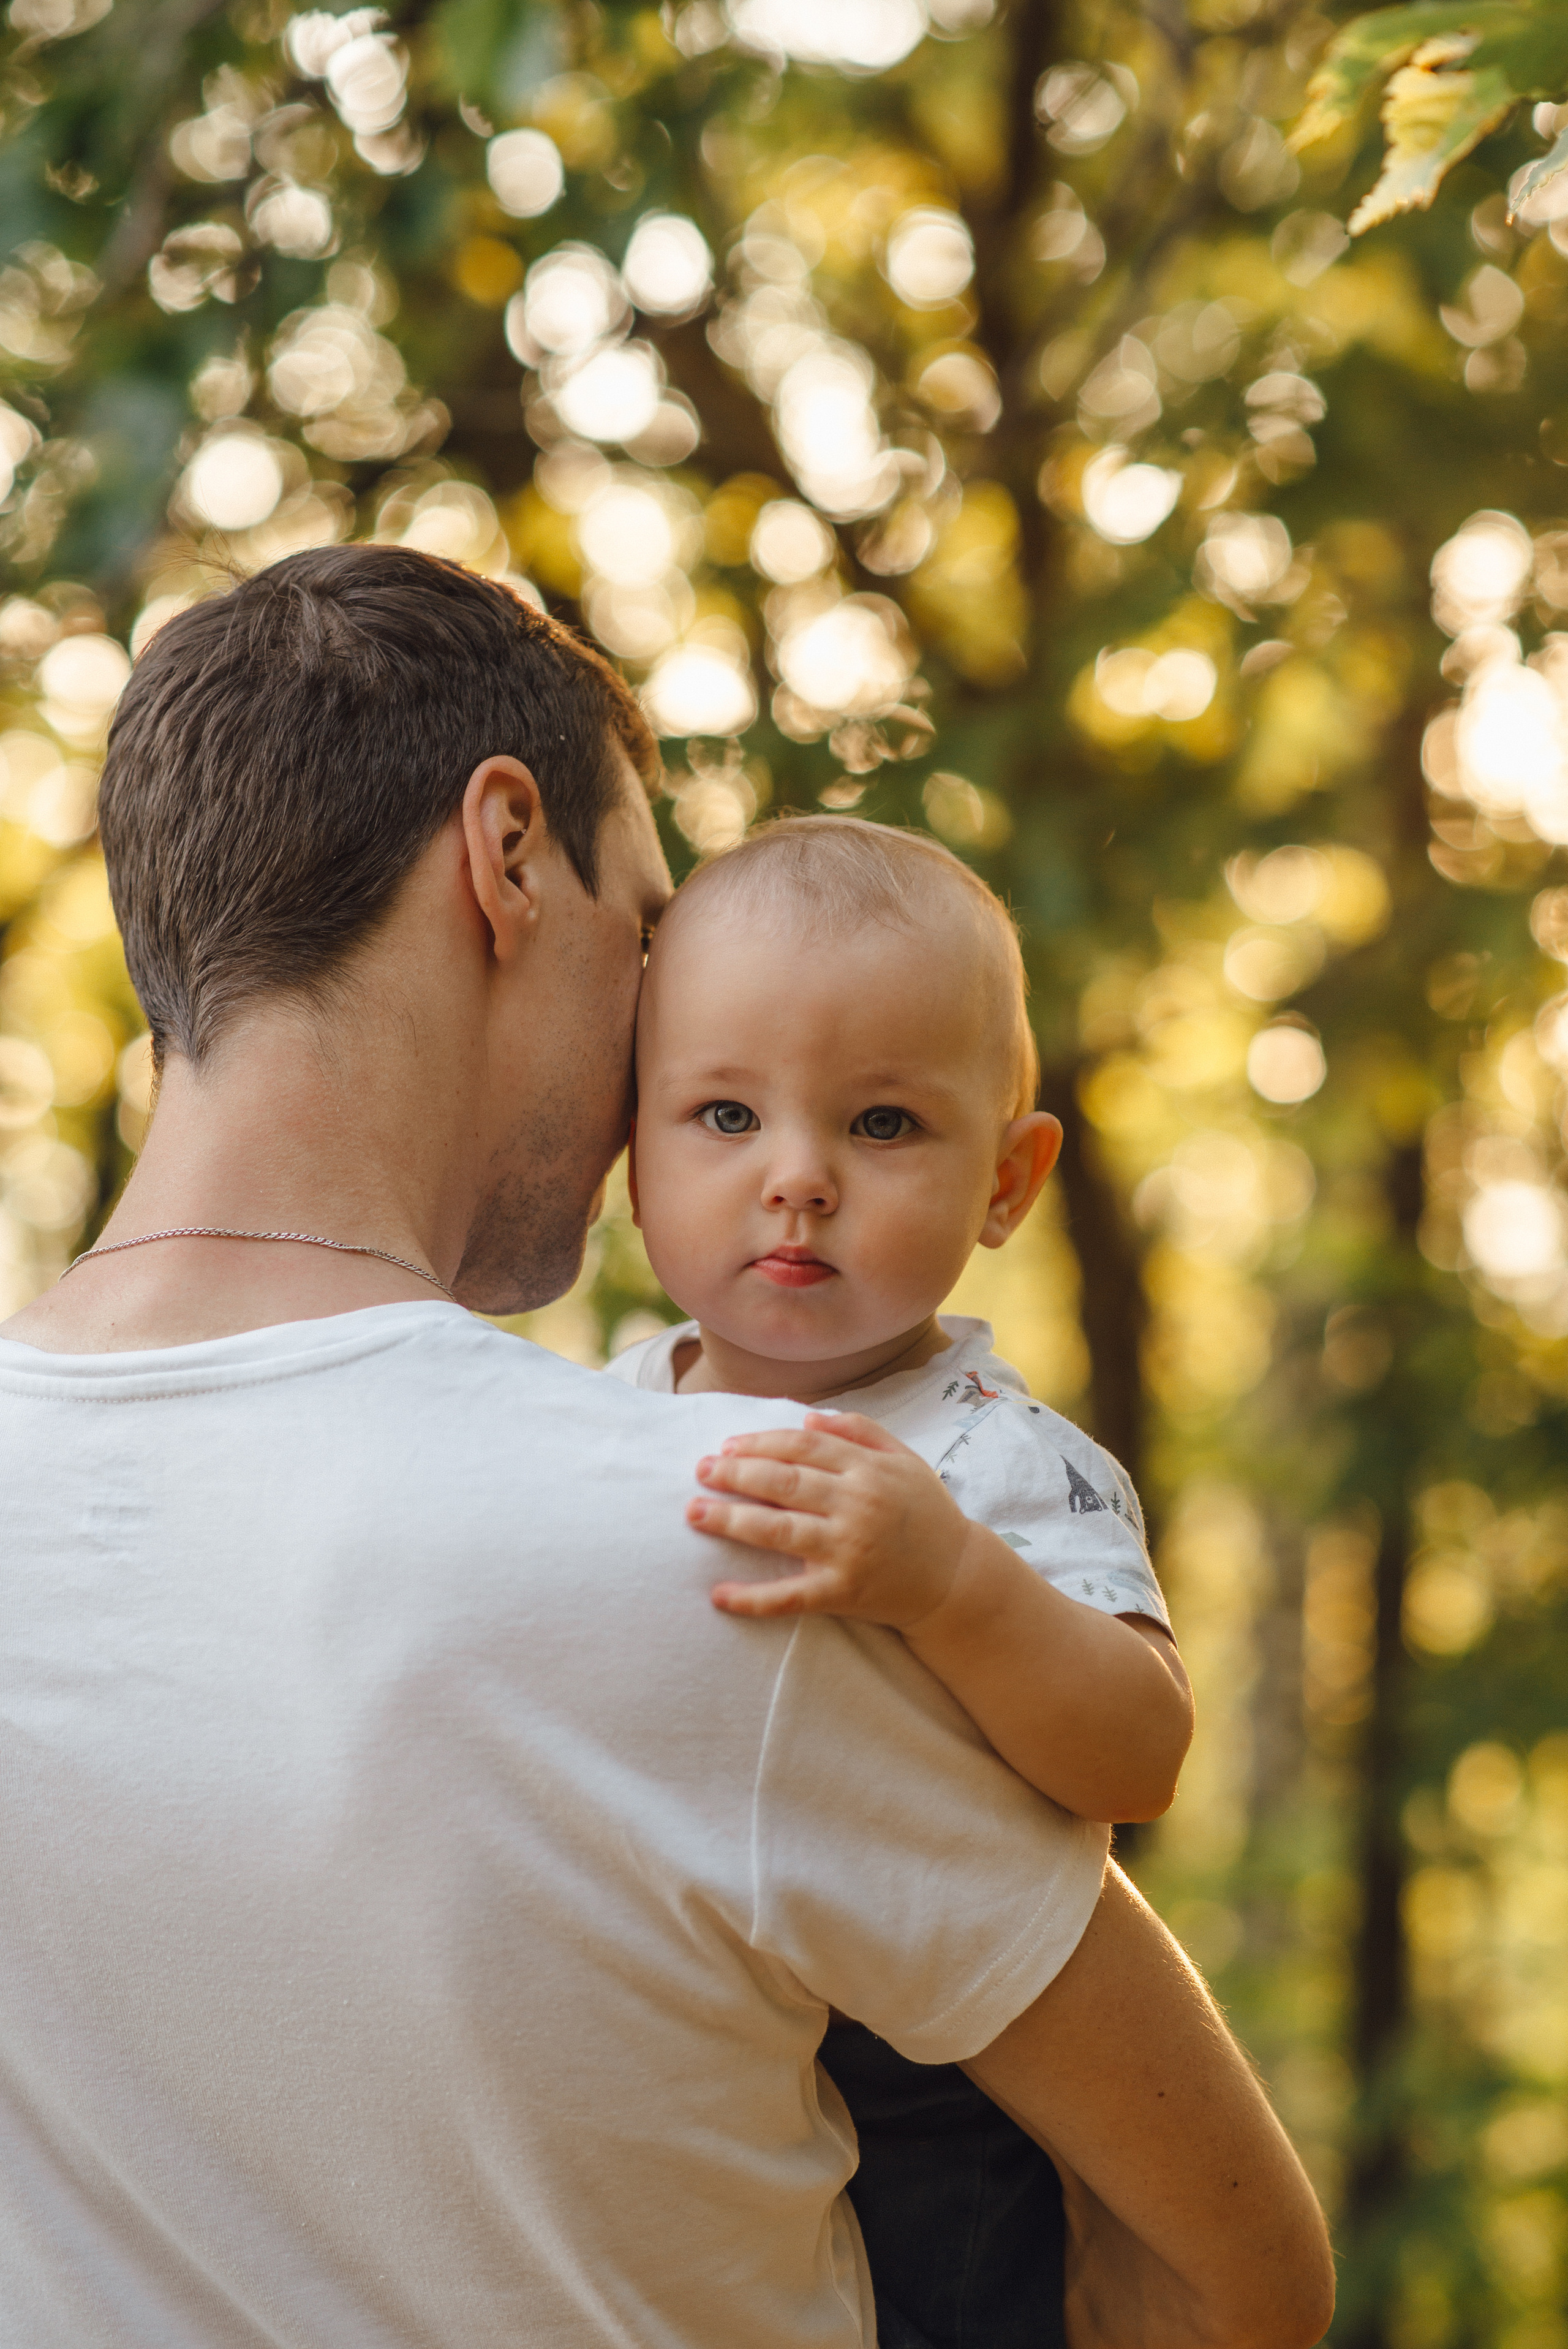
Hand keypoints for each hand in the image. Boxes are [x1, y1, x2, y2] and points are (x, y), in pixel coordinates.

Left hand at [688, 1411, 975, 1625]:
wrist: (958, 1579)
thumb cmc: (925, 1514)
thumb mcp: (904, 1460)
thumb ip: (860, 1431)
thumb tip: (807, 1418)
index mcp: (869, 1469)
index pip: (802, 1446)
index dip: (760, 1442)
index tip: (726, 1445)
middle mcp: (857, 1505)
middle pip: (783, 1481)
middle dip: (735, 1473)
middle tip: (700, 1470)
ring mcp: (849, 1549)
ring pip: (778, 1530)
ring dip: (729, 1520)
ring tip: (693, 1512)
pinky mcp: (844, 1592)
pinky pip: (790, 1597)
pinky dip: (753, 1599)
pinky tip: (718, 1595)